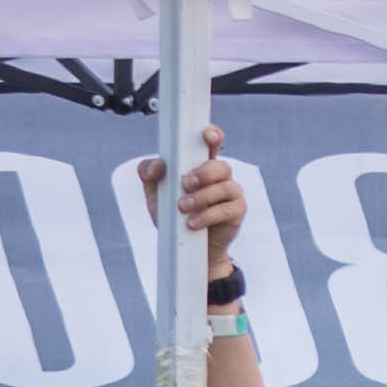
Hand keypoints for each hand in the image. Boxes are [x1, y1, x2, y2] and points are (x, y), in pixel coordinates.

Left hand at [135, 127, 247, 261]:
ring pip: (224, 186)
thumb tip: (158, 165)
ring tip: (183, 208)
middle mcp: (220, 176)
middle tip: (186, 183)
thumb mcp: (155, 195)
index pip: (212, 143)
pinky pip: (226, 209)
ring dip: (202, 196)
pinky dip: (207, 216)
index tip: (206, 135)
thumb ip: (149, 175)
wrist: (186, 251)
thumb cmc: (172, 217)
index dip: (213, 135)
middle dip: (204, 173)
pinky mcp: (237, 211)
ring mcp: (231, 193)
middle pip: (220, 165)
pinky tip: (193, 223)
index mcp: (202, 165)